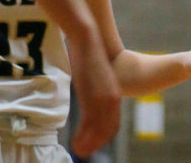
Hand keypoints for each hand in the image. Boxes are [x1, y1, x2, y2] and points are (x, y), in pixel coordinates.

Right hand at [68, 25, 120, 156]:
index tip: (93, 145)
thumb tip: (90, 100)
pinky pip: (88, 126)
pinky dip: (82, 138)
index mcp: (116, 95)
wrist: (89, 39)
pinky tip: (74, 143)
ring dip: (88, 144)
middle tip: (83, 152)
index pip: (114, 125)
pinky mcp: (92, 98)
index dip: (103, 138)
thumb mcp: (96, 78)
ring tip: (77, 150)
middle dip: (96, 145)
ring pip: (98, 132)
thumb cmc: (89, 56)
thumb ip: (97, 92)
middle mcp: (113, 99)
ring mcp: (103, 99)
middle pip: (108, 132)